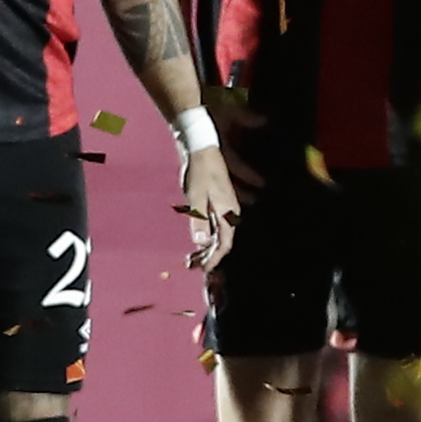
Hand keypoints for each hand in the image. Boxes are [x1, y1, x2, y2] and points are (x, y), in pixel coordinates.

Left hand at [178, 144, 241, 271]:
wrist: (201, 152)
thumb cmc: (199, 173)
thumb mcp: (196, 197)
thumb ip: (199, 220)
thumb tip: (201, 242)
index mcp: (227, 212)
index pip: (225, 243)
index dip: (215, 258)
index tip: (203, 270)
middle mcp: (229, 213)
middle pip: (222, 241)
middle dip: (209, 256)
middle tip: (191, 266)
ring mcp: (223, 208)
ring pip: (218, 234)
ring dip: (206, 247)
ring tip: (191, 258)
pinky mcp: (216, 204)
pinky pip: (214, 226)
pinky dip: (205, 236)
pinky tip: (196, 241)